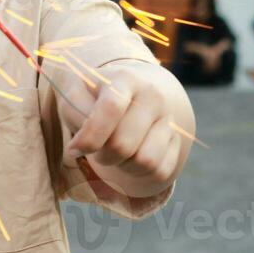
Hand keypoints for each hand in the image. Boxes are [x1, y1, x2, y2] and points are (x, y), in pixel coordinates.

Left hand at [56, 60, 191, 198]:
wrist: (136, 88)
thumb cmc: (98, 95)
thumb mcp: (78, 94)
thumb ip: (74, 114)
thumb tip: (79, 147)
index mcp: (126, 78)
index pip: (111, 108)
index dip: (91, 135)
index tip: (75, 149)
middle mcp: (153, 96)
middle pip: (123, 144)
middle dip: (103, 156)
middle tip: (96, 149)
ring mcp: (169, 118)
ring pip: (145, 161)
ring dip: (123, 166)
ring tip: (114, 154)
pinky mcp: (178, 140)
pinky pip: (160, 171)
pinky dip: (141, 174)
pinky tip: (131, 159)